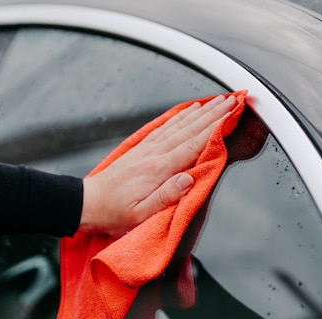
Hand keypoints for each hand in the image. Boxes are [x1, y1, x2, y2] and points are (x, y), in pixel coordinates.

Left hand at [79, 94, 237, 235]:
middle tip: (234, 99)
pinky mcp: (141, 149)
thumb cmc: (114, 213)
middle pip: (190, 129)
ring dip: (201, 111)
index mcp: (158, 170)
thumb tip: (189, 179)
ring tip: (219, 100)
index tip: (232, 113)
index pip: (194, 144)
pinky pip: (165, 127)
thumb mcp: (141, 215)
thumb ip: (166, 197)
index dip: (216, 127)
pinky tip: (190, 110)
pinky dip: (180, 116)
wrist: (87, 203)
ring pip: (179, 124)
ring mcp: (147, 149)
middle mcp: (154, 154)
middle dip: (215, 113)